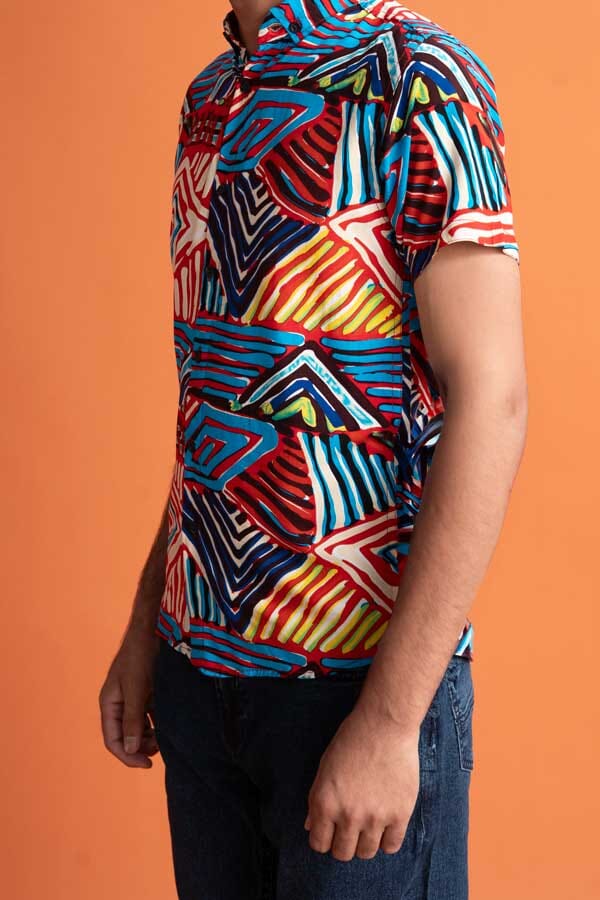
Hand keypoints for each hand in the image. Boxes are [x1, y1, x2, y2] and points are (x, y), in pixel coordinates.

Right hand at [99, 626, 159, 768]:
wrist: (153, 628)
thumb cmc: (140, 656)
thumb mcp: (136, 689)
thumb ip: (133, 719)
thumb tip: (130, 749)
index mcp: (109, 703)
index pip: (113, 740)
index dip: (128, 756)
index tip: (148, 765)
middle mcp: (119, 703)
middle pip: (126, 736)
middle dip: (142, 746)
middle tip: (162, 750)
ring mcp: (134, 697)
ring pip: (140, 727)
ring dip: (151, 736)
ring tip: (167, 738)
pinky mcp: (148, 691)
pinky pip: (151, 714)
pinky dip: (159, 722)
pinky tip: (171, 725)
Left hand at [304, 706, 420, 861]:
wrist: (384, 726)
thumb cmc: (351, 741)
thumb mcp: (325, 768)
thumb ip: (316, 801)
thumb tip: (311, 827)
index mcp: (325, 803)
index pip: (319, 844)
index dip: (323, 839)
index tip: (330, 832)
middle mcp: (348, 815)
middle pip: (343, 853)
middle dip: (343, 844)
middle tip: (350, 829)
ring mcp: (375, 818)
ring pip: (366, 853)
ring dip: (365, 843)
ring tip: (368, 825)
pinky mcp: (399, 815)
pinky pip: (391, 846)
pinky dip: (387, 840)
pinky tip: (385, 826)